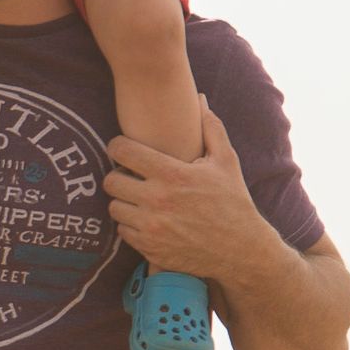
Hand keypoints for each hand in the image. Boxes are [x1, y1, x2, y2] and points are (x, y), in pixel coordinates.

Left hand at [104, 104, 275, 279]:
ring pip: (113, 206)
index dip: (117, 147)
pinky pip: (121, 230)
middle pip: (110, 181)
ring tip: (140, 197)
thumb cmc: (233, 201)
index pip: (122, 152)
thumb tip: (199, 99)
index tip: (122, 148)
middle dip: (118, 175)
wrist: (240, 249)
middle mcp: (157, 200)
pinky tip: (148, 218)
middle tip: (131, 175)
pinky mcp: (147, 247)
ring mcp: (150, 226)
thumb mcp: (226, 162)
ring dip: (123, 201)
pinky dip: (131, 224)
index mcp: (173, 174)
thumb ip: (210, 128)